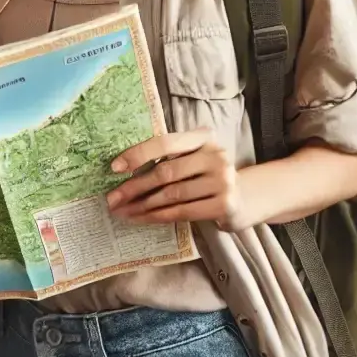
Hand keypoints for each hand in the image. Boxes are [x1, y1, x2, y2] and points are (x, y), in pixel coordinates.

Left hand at [105, 130, 244, 230]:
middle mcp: (215, 155)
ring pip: (171, 195)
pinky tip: (142, 219)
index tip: (114, 168)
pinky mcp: (224, 205)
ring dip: (142, 205)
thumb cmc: (207, 175)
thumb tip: (124, 170)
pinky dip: (158, 216)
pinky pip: (182, 211)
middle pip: (165, 172)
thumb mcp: (194, 158)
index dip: (138, 154)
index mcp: (203, 137)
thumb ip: (170, 158)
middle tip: (112, 199)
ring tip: (123, 211)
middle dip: (134, 187)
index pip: (165, 143)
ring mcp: (222, 181)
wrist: (245, 197)